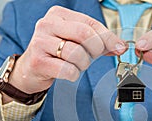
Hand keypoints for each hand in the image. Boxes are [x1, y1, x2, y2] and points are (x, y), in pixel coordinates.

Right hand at [4, 6, 126, 102]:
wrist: (30, 69)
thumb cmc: (57, 54)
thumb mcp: (77, 42)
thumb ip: (99, 42)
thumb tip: (121, 46)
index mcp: (59, 14)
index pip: (91, 23)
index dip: (108, 37)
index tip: (119, 48)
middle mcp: (47, 24)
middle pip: (85, 34)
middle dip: (95, 50)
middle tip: (92, 57)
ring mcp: (40, 42)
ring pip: (76, 53)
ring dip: (83, 64)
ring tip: (77, 65)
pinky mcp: (38, 61)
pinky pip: (68, 70)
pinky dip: (73, 74)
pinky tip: (68, 72)